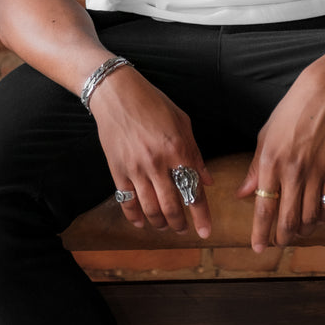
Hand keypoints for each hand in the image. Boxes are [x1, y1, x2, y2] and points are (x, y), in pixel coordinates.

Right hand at [88, 65, 212, 237]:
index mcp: (178, 150)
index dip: (201, 215)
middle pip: (172, 206)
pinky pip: (126, 201)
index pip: (193, 191)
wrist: (117, 93)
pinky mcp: (117, 170)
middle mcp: (158, 163)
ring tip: (165, 227)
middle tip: (183, 230)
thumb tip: (207, 180)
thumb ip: (195, 154)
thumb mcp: (182, 123)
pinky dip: (134, 216)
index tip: (206, 232)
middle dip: (180, 224)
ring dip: (160, 224)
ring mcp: (136, 169)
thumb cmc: (153, 103)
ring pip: (150, 208)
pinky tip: (141, 222)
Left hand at [237, 68, 324, 251]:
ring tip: (297, 233)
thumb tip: (242, 194)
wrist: (321, 95)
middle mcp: (293, 172)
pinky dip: (322, 217)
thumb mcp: (264, 138)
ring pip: (310, 217)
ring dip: (303, 231)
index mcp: (270, 163)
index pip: (264, 207)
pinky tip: (316, 219)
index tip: (258, 248)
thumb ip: (254, 169)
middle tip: (279, 244)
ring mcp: (316, 173)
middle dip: (282, 238)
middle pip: (288, 219)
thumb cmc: (288, 114)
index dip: (261, 233)